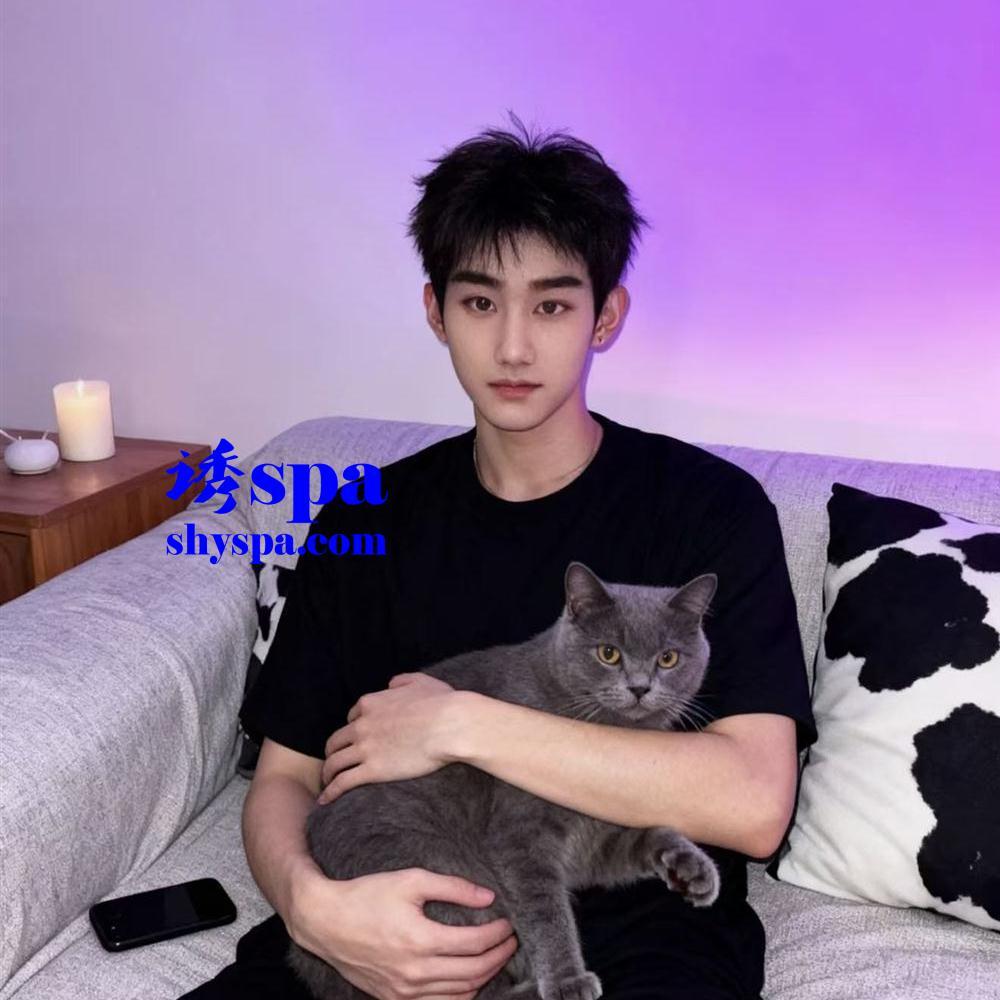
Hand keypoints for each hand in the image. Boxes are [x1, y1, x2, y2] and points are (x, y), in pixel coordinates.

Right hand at [288, 866, 517, 999]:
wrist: (326, 922)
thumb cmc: (367, 895)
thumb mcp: (411, 879)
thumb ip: (452, 887)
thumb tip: (488, 897)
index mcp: (421, 940)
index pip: (475, 943)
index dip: (498, 933)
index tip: (509, 922)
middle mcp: (415, 972)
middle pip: (474, 971)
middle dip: (499, 955)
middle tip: (511, 940)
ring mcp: (404, 991)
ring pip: (460, 993)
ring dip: (485, 976)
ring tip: (496, 956)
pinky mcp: (395, 999)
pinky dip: (462, 994)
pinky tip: (469, 978)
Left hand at [318, 673, 462, 804]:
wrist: (450, 725)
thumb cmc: (442, 703)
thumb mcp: (421, 681)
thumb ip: (402, 680)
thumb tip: (391, 685)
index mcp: (372, 703)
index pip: (352, 717)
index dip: (353, 729)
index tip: (356, 739)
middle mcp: (362, 724)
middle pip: (336, 741)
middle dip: (333, 751)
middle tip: (336, 762)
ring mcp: (365, 748)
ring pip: (334, 762)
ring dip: (328, 774)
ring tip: (327, 783)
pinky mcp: (372, 770)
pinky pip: (343, 782)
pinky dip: (331, 792)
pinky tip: (325, 801)